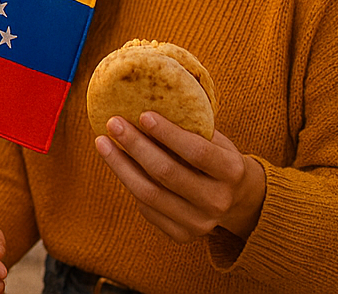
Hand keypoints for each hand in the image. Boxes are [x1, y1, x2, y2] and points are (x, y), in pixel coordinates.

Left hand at [95, 112, 266, 241]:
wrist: (234, 198)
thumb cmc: (216, 157)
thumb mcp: (214, 139)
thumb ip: (188, 126)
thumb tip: (143, 102)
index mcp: (232, 172)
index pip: (197, 152)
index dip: (168, 133)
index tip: (143, 114)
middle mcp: (218, 201)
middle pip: (167, 173)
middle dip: (136, 145)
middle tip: (113, 123)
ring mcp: (201, 223)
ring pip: (150, 194)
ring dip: (121, 165)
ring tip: (103, 142)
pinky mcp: (182, 235)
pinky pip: (146, 208)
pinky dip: (129, 183)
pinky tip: (118, 163)